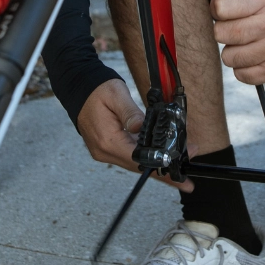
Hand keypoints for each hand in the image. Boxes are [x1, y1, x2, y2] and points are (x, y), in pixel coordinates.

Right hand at [75, 78, 192, 191]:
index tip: (178, 169)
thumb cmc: (97, 90)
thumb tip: (142, 127)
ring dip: (157, 164)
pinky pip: (130, 155)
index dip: (161, 165)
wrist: (78, 89)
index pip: (138, 159)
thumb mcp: (116, 94)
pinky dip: (146, 156)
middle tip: (186, 175)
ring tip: (179, 162)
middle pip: (139, 166)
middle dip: (164, 170)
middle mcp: (105, 151)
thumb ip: (130, 112)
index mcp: (107, 140)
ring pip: (136, 163)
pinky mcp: (108, 147)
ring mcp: (105, 151)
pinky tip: (161, 154)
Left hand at [211, 0, 264, 85]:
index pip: (221, 6)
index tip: (225, 9)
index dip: (217, 8)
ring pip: (229, 57)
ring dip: (234, 50)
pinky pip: (241, 74)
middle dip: (223, 30)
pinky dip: (245, 67)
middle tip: (237, 25)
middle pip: (221, 33)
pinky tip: (257, 55)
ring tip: (249, 40)